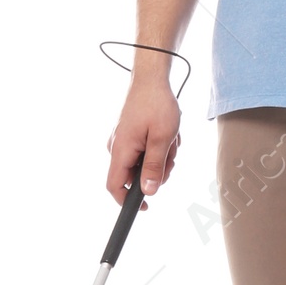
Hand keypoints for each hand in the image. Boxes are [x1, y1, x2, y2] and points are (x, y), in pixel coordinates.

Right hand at [106, 68, 180, 205]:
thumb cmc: (156, 104)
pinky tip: (167, 132)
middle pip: (135, 176)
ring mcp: (123, 141)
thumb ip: (154, 167)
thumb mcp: (162, 138)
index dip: (127, 201)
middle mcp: (117, 147)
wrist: (152, 78)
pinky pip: (145, 150)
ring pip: (144, 163)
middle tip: (171, 154)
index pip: (114, 186)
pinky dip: (159, 146)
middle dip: (157, 169)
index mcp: (121, 150)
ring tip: (170, 137)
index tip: (145, 207)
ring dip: (162, 155)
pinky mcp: (130, 135)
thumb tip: (148, 192)